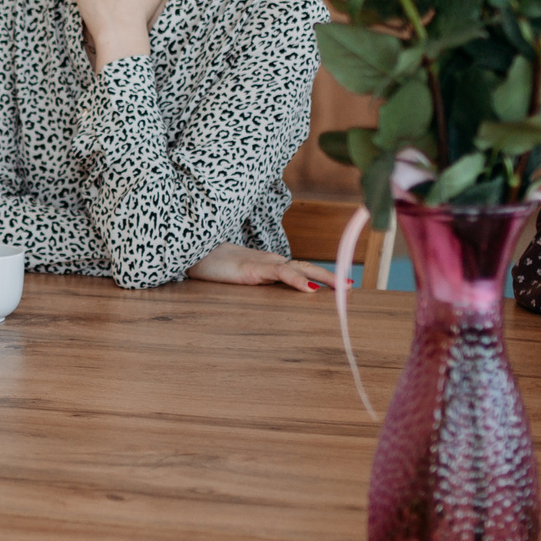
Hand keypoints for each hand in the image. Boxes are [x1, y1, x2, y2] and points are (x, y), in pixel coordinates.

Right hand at [187, 242, 336, 292]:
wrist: (189, 251)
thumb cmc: (208, 264)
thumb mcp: (234, 276)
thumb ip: (250, 280)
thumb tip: (263, 290)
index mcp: (266, 265)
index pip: (298, 269)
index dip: (319, 275)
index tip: (340, 284)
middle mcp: (269, 262)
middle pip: (306, 267)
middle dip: (331, 276)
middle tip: (351, 286)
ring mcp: (262, 264)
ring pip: (301, 268)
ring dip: (325, 277)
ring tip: (344, 287)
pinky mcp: (252, 268)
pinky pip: (280, 273)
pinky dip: (297, 279)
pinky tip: (311, 288)